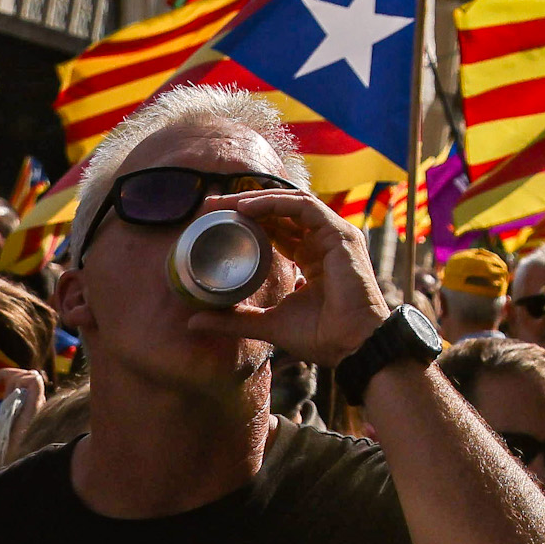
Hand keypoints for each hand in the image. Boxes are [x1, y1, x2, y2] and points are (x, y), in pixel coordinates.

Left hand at [199, 186, 381, 363]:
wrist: (351, 344)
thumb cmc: (320, 335)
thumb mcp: (266, 323)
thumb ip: (234, 319)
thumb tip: (193, 322)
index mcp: (311, 258)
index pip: (278, 229)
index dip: (247, 222)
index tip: (214, 221)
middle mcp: (323, 241)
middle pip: (281, 212)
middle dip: (245, 205)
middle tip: (211, 206)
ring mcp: (333, 235)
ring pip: (292, 203)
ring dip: (257, 199)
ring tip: (225, 204)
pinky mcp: (339, 234)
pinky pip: (304, 207)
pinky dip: (276, 203)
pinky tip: (248, 207)